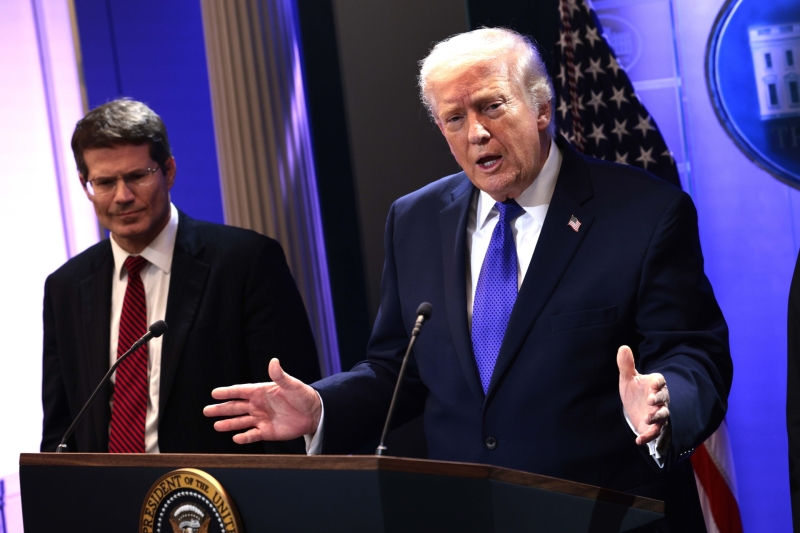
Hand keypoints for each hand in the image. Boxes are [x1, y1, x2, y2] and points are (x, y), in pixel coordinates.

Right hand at [203, 358, 321, 443]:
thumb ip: (280, 376)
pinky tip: (235, 438)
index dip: (228, 392)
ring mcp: (261, 419)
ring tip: (216, 425)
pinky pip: (252, 435)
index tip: (214, 393)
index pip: (241, 391)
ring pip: (241, 421)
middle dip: (221, 409)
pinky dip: (244, 437)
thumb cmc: (303, 396)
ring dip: (229, 424)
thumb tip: (273, 361)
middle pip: (236, 407)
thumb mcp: (292, 385)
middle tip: (206, 410)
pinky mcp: (267, 431)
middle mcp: (258, 405)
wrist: (314, 413)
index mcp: (261, 391)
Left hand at [617, 345, 669, 444]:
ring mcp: (658, 414)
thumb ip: (626, 365)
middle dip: (659, 399)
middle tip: (651, 400)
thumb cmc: (634, 390)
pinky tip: (638, 440)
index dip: (658, 383)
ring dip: (657, 417)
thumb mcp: (628, 378)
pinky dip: (648, 436)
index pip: (660, 381)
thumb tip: (623, 347)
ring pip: (663, 416)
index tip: (654, 384)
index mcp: (655, 385)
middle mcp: (660, 399)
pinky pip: (654, 432)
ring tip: (648, 419)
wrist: (634, 408)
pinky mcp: (654, 427)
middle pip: (664, 399)